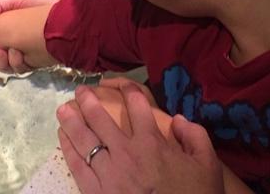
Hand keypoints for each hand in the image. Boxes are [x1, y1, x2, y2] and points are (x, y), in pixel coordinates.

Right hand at [0, 0, 67, 71]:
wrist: (68, 9)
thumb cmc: (42, 1)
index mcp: (6, 30)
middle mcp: (14, 44)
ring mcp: (26, 53)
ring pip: (9, 67)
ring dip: (4, 63)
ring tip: (8, 51)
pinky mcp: (38, 60)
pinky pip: (24, 69)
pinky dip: (18, 64)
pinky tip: (20, 54)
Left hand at [57, 84, 223, 193]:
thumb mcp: (206, 165)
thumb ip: (195, 136)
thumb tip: (178, 119)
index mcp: (152, 143)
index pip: (137, 107)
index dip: (128, 91)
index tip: (121, 85)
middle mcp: (126, 153)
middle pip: (101, 119)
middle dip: (89, 101)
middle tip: (80, 91)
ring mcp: (109, 173)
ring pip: (84, 140)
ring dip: (72, 121)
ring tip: (62, 109)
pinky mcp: (96, 192)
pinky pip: (77, 166)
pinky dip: (68, 149)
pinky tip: (62, 137)